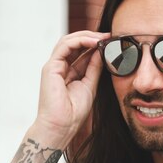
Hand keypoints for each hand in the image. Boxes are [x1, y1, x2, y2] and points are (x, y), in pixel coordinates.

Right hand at [33, 31, 109, 147]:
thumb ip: (94, 68)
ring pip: (68, 41)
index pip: (81, 51)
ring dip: (87, 36)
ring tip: (103, 37)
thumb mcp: (90, 85)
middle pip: (74, 43)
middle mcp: (60, 67)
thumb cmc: (74, 111)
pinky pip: (64, 47)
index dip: (95, 44)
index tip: (111, 42)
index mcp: (69, 71)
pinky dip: (79, 41)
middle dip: (92, 37)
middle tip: (109, 36)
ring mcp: (54, 66)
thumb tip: (102, 52)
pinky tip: (94, 42)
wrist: (63, 126)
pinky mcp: (50, 67)